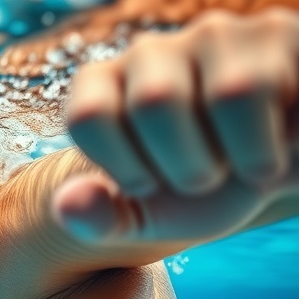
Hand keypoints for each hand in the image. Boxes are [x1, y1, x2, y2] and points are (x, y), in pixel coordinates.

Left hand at [55, 8, 298, 243]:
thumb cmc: (193, 194)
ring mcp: (214, 36)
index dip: (124, 167)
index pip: (88, 116)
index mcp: (100, 87)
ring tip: (246, 159)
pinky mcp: (277, 33)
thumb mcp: (141, 219)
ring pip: (234, 90)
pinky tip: (282, 136)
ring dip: (249, 155)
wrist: (264, 176)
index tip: (146, 185)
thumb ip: (96, 219)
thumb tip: (67, 205)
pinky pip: (290, 86)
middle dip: (189, 166)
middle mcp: (149, 51)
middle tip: (203, 180)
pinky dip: (289, 138)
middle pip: (158, 100)